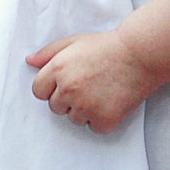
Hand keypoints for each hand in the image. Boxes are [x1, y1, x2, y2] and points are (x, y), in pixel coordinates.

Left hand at [26, 30, 153, 132]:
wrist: (140, 55)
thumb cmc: (106, 47)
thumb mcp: (74, 42)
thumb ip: (48, 52)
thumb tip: (29, 62)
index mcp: (58, 69)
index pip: (38, 91)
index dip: (51, 88)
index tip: (65, 84)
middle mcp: (69, 89)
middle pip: (55, 107)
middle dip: (67, 100)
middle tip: (87, 86)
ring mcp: (86, 106)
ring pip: (74, 119)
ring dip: (84, 111)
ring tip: (101, 92)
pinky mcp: (104, 119)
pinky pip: (94, 128)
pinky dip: (102, 120)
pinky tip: (111, 102)